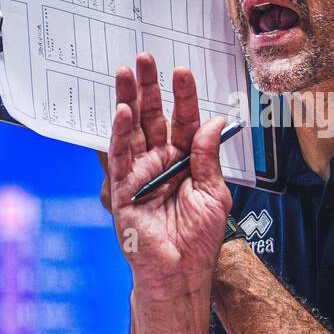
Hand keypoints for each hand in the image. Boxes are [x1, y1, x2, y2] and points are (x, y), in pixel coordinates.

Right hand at [107, 53, 231, 295]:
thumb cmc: (200, 241)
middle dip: (149, 87)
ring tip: (126, 72)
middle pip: (153, 117)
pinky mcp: (122, 189)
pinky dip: (119, 132)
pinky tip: (122, 110)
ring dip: (128, 100)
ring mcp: (140, 174)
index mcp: (186, 162)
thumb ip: (207, 156)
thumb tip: (212, 121)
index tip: (183, 71)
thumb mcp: (214, 193)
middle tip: (145, 59)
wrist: (181, 274)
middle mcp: (161, 163)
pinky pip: (120, 156)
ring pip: (132, 129)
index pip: (184, 121)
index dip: (183, 97)